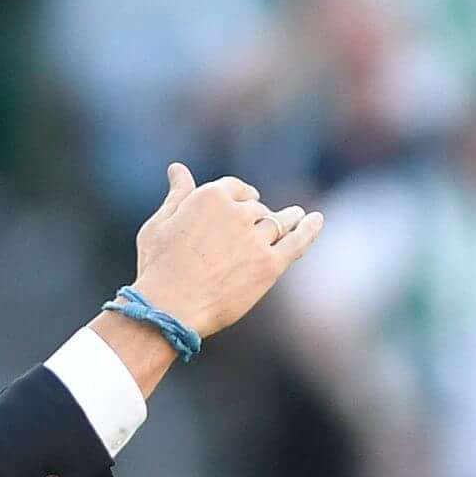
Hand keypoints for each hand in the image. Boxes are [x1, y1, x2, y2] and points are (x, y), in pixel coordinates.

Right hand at [130, 164, 322, 339]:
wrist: (169, 307)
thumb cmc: (158, 267)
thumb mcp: (159, 224)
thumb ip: (176, 195)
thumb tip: (178, 168)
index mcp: (210, 197)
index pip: (235, 188)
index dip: (241, 195)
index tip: (246, 200)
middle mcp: (237, 213)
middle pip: (256, 208)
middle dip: (259, 215)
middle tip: (263, 223)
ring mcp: (256, 239)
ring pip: (279, 222)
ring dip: (289, 218)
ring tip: (298, 216)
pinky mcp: (270, 265)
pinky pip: (296, 243)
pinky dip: (309, 231)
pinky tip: (317, 221)